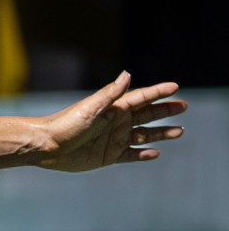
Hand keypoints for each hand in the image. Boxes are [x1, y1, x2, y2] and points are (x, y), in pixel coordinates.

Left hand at [38, 72, 185, 171]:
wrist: (46, 146)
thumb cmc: (66, 124)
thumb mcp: (91, 108)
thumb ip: (110, 94)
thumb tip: (128, 74)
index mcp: (113, 108)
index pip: (140, 98)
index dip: (158, 92)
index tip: (175, 87)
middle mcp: (116, 122)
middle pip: (147, 115)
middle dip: (165, 110)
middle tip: (184, 106)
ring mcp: (114, 139)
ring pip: (144, 135)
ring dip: (161, 133)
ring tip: (180, 131)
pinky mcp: (109, 156)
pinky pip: (131, 155)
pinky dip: (143, 154)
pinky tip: (155, 153)